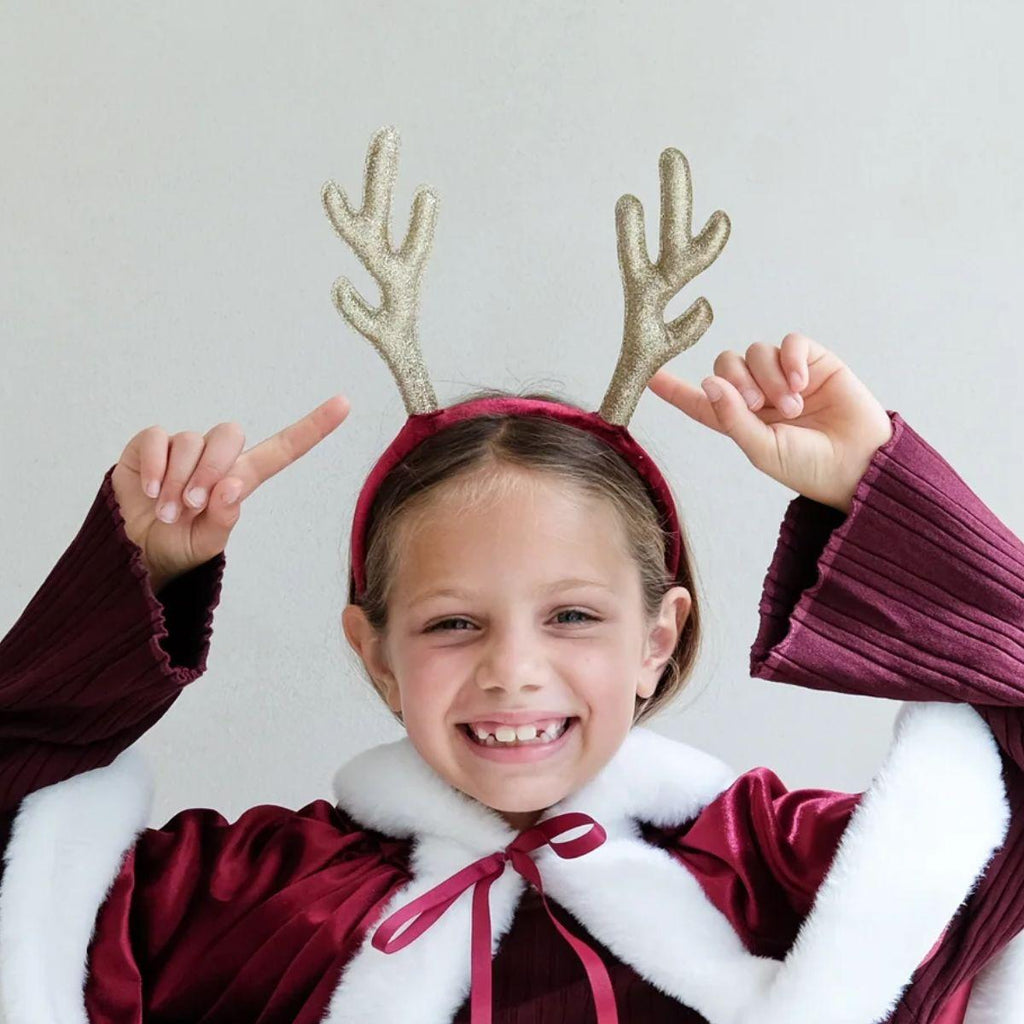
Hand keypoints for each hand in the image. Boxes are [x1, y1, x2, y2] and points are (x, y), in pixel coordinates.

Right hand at [112, 393, 350, 591]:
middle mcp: (216, 457)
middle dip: (211, 469)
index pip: (284, 449)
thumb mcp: (206, 543)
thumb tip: (230, 487)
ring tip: (168, 510)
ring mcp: (183, 447)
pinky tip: (151, 491)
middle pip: (230, 434)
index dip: (314, 426)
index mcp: (241, 478)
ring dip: (178, 479)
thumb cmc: (179, 544)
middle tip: (193, 504)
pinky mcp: (150, 444)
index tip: (345, 404)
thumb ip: (222, 518)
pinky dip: (155, 466)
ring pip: (191, 440)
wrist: (135, 550)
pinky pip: (157, 438)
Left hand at [646, 332, 891, 513]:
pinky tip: (803, 383)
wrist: (860, 464)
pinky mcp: (814, 361)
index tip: (647, 376)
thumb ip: (732, 418)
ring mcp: (785, 376)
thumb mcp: (762, 449)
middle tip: (759, 406)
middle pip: (726, 364)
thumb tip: (708, 383)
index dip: (674, 388)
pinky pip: (790, 342)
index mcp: (739, 420)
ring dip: (768, 377)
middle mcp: (759, 395)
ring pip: (756, 351)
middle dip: (736, 381)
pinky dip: (791, 359)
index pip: (700, 400)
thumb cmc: (809, 466)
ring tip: (793, 406)